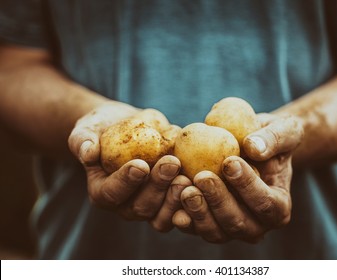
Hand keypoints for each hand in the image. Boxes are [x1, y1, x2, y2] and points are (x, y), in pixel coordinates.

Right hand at [68, 101, 186, 225]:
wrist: (125, 126)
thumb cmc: (102, 127)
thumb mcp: (87, 128)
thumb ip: (83, 140)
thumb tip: (87, 151)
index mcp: (102, 191)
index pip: (112, 193)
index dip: (126, 182)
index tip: (140, 164)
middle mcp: (125, 204)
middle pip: (141, 207)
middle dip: (158, 186)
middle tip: (171, 163)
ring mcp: (150, 204)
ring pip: (162, 215)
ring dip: (176, 198)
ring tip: (188, 177)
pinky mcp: (168, 199)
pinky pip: (180, 209)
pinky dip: (191, 200)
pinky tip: (201, 182)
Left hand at [172, 114, 303, 242]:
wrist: (251, 147)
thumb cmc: (270, 138)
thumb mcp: (284, 130)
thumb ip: (274, 138)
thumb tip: (253, 148)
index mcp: (278, 206)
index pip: (265, 202)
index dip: (248, 185)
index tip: (229, 162)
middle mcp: (256, 225)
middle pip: (238, 222)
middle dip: (219, 201)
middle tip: (202, 177)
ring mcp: (230, 228)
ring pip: (214, 231)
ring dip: (198, 212)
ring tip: (185, 187)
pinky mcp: (208, 224)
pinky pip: (194, 227)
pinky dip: (183, 215)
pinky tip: (172, 197)